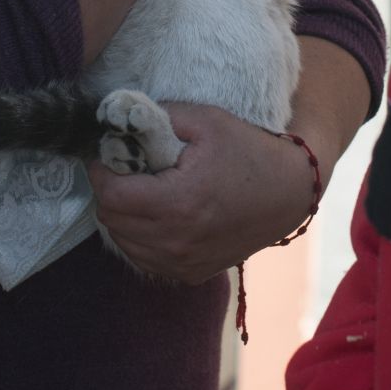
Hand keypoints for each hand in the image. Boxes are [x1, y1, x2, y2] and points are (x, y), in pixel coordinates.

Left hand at [85, 102, 322, 281]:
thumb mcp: (205, 120)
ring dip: (119, 216)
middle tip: (120, 168)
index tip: (106, 153)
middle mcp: (179, 241)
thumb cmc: (248, 150)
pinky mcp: (193, 273)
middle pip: (111, 220)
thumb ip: (158, 116)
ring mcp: (186, 263)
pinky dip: (137, 238)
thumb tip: (120, 118)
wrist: (290, 191)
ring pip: (123, 243)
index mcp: (179, 202)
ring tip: (135, 189)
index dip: (100, 171)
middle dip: (107, 191)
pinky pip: (145, 260)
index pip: (111, 195)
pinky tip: (150, 214)